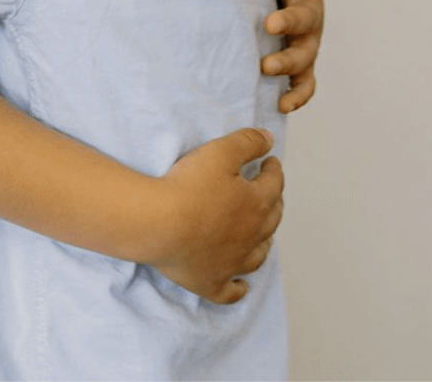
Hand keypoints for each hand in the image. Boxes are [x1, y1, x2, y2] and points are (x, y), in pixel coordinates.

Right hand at [145, 127, 282, 303]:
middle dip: (273, 203)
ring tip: (262, 236)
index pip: (274, 183)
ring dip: (263, 243)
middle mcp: (251, 236)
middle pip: (271, 219)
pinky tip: (242, 287)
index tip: (270, 163)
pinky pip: (231, 292)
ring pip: (258, 254)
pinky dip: (239, 289)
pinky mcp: (211, 282)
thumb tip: (269, 140)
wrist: (158, 224)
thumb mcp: (219, 152)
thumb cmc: (186, 187)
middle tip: (268, 193)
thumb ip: (247, 142)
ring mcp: (233, 263)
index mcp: (256, 204)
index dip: (273, 170)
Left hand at [257, 0, 321, 112]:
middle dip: (289, 21)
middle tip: (270, 24)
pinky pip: (306, 85)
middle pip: (306, 17)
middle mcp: (310, 13)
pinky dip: (297, 95)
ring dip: (288, 63)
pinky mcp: (302, 68)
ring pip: (305, 55)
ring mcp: (308, 42)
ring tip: (266, 68)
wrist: (281, 12)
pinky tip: (282, 105)